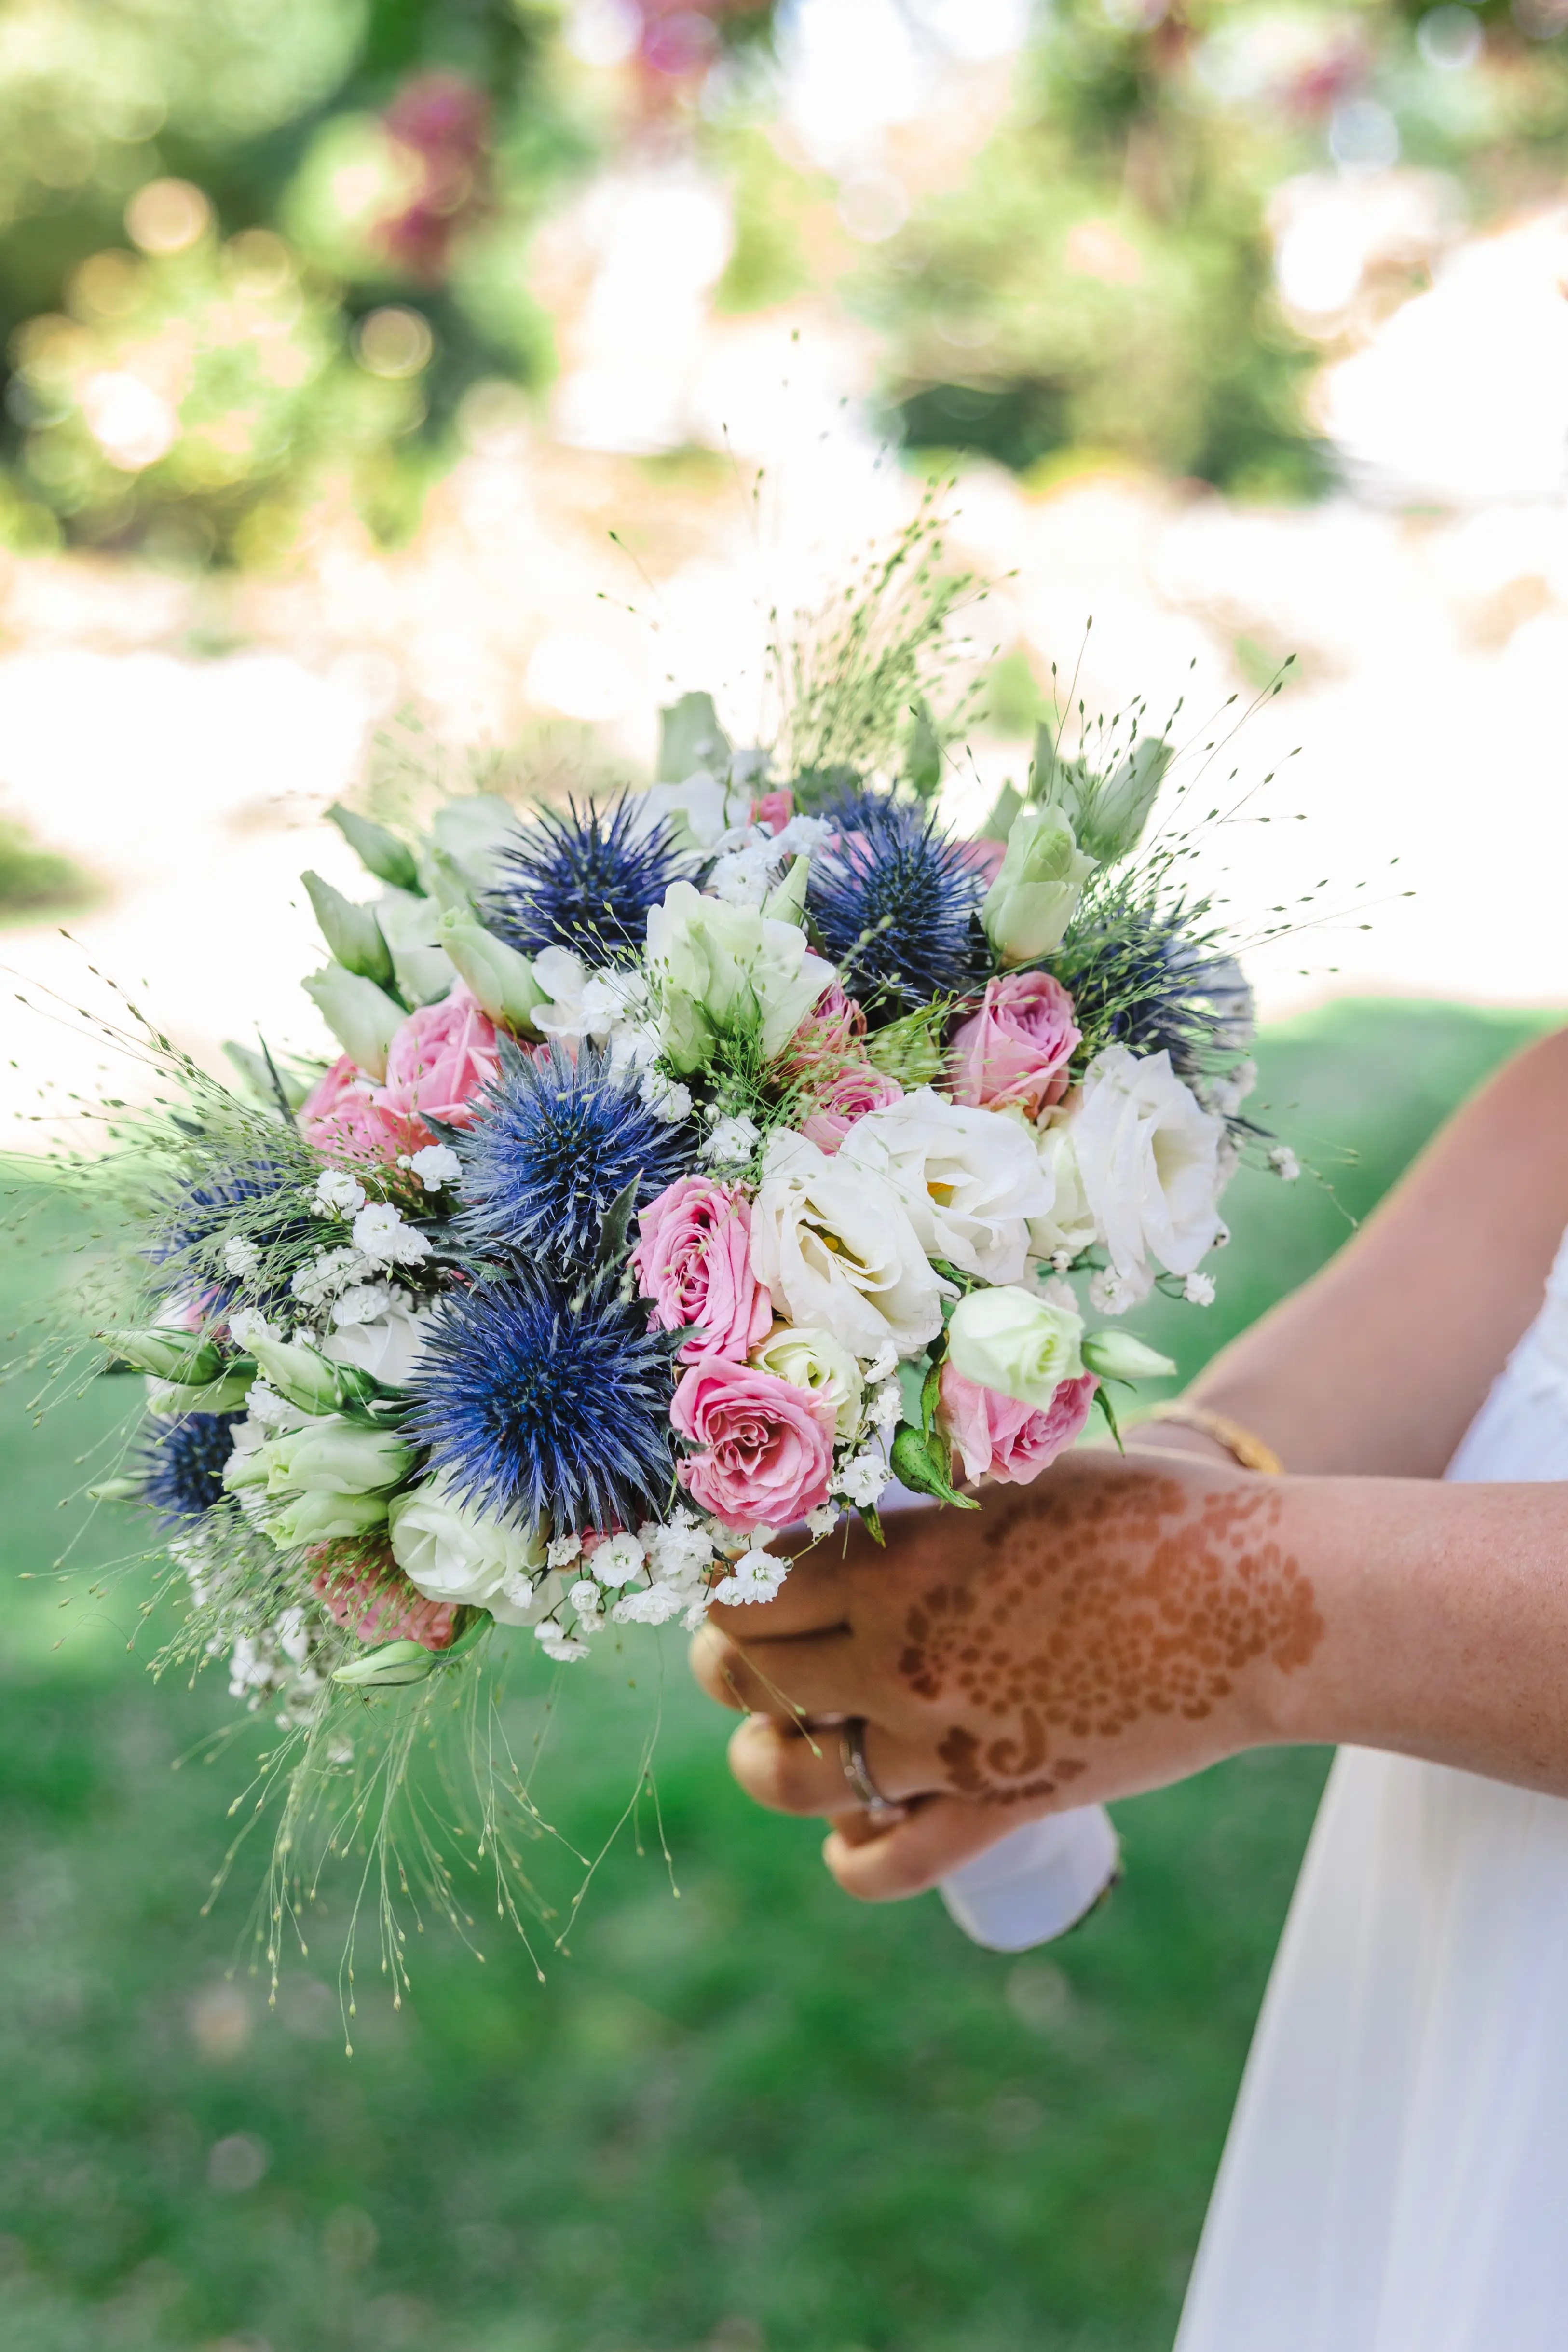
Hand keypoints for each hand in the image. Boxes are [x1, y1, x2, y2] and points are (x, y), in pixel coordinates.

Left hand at [689, 1450, 1325, 1901]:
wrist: (1256, 1604)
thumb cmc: (1143, 1512)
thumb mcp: (1012, 1474)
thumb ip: (923, 1493)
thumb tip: (842, 1491)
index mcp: (894, 1566)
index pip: (744, 1590)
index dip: (729, 1584)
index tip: (745, 1574)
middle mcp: (900, 1660)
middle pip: (749, 1679)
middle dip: (732, 1661)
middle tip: (754, 1645)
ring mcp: (948, 1745)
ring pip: (791, 1777)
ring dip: (765, 1756)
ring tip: (780, 1734)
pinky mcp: (1004, 1806)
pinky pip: (885, 1862)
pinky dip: (848, 1855)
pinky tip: (851, 1829)